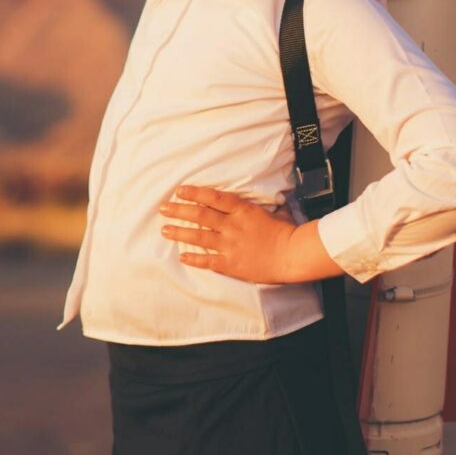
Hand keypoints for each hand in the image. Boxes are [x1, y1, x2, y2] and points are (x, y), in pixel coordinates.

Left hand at [158, 185, 298, 283]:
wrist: (292, 254)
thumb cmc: (283, 230)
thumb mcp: (264, 210)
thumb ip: (244, 207)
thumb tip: (232, 199)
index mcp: (241, 210)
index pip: (213, 197)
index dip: (194, 193)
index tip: (179, 190)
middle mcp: (232, 225)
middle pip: (200, 215)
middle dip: (179, 210)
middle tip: (163, 208)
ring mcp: (230, 245)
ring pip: (199, 236)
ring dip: (179, 232)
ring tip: (164, 230)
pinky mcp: (231, 263)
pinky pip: (208, 260)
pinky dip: (194, 258)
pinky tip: (182, 256)